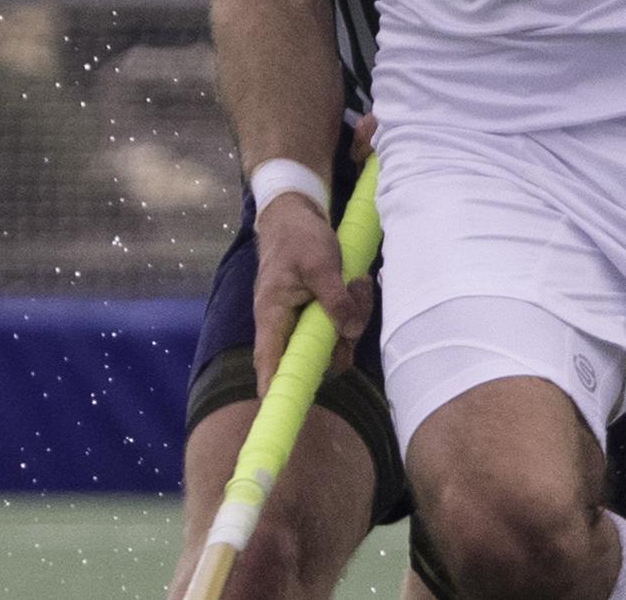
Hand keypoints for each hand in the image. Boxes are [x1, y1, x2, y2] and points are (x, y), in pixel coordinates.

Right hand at [251, 189, 369, 390]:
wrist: (296, 217)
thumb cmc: (299, 239)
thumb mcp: (320, 264)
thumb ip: (335, 299)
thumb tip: (350, 331)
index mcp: (273, 316)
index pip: (269, 361)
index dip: (275, 387)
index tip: (283, 408)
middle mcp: (286, 326)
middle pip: (315, 357)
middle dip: (342, 338)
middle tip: (353, 293)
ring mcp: (303, 322)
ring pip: (334, 341)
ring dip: (353, 316)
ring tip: (355, 280)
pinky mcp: (319, 314)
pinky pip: (341, 325)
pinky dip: (354, 308)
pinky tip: (356, 282)